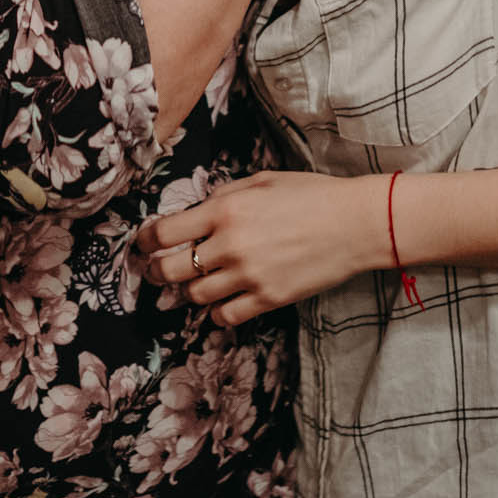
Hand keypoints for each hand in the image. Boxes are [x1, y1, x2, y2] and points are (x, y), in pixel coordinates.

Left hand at [135, 171, 384, 326]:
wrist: (355, 223)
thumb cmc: (311, 195)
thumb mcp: (262, 180)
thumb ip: (225, 195)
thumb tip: (199, 209)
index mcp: (225, 209)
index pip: (165, 232)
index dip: (146, 241)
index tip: (143, 244)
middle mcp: (231, 244)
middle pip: (172, 269)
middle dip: (157, 271)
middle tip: (156, 270)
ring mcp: (249, 275)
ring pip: (196, 295)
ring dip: (190, 290)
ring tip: (196, 282)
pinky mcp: (269, 298)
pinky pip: (226, 316)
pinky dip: (217, 312)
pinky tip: (222, 301)